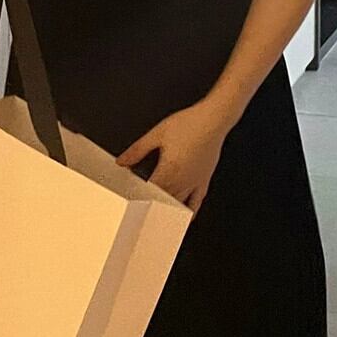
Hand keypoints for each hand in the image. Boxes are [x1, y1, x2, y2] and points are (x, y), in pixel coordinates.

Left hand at [115, 102, 228, 218]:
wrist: (213, 120)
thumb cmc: (189, 124)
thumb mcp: (157, 134)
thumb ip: (138, 150)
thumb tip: (122, 161)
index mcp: (168, 170)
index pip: (148, 192)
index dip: (136, 196)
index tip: (128, 195)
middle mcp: (182, 180)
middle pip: (162, 202)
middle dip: (149, 205)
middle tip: (138, 206)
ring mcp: (194, 183)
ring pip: (177, 205)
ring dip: (166, 211)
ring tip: (155, 214)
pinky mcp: (204, 181)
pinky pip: (196, 203)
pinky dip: (188, 212)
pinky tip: (184, 217)